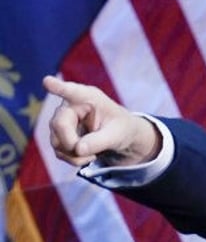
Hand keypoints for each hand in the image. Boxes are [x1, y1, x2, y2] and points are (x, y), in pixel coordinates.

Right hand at [43, 75, 161, 166]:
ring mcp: (62, 121)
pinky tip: (88, 155)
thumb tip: (77, 149)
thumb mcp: (117, 134)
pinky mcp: (60, 136)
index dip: (58, 87)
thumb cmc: (122, 128)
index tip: (48, 82)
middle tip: (92, 153)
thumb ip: (99, 141)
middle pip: (59, 125)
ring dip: (75, 155)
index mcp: (88, 97)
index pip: (72, 91)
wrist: (121, 138)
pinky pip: (59, 152)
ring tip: (94, 154)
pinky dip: (74, 159)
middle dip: (73, 143)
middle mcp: (70, 106)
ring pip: (56, 141)